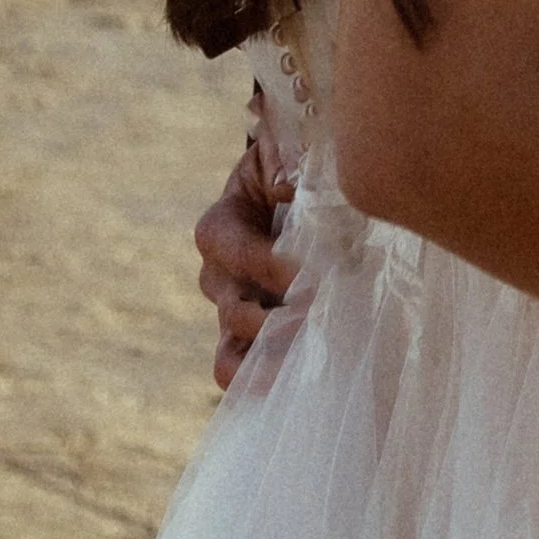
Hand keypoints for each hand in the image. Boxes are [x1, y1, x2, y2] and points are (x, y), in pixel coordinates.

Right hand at [195, 142, 296, 390]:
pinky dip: (267, 383)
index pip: (234, 251)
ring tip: (307, 363)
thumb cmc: (286, 168)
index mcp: (220, 228)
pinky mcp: (252, 339)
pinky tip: (304, 385)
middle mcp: (219, 278)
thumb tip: (290, 185)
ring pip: (231, 355)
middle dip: (274, 321)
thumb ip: (283, 162)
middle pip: (232, 310)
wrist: (289, 192)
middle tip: (319, 320)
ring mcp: (233, 314)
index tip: (309, 275)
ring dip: (267, 362)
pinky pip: (244, 373)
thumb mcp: (280, 152)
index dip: (268, 266)